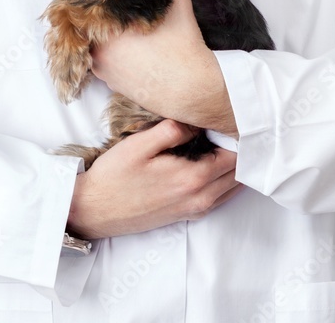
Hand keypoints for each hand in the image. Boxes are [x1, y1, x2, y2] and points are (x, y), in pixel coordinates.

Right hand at [66, 120, 243, 239]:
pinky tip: (207, 165)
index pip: (235, 154)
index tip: (222, 120)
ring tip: (217, 145)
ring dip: (232, 167)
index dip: (234, 135)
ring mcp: (195, 208)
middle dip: (238, 151)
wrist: (95, 210)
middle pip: (239, 172)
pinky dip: (223, 181)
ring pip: (233, 186)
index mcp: (193, 177)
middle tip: (223, 130)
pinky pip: (220, 197)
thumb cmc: (114, 177)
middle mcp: (201, 197)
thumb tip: (197, 122)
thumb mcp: (138, 145)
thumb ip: (172, 130)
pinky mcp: (187, 214)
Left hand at [91, 0, 237, 135]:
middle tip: (105, 4)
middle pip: (85, 24)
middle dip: (94, 14)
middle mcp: (98, 48)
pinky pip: (96, 60)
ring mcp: (100, 67)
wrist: (190, 89)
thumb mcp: (177, 5)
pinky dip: (103, 51)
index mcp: (109, 27)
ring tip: (113, 23)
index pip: (87, 4)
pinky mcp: (107, 81)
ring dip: (97, 33)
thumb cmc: (184, 47)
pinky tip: (118, 44)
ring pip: (89, 42)